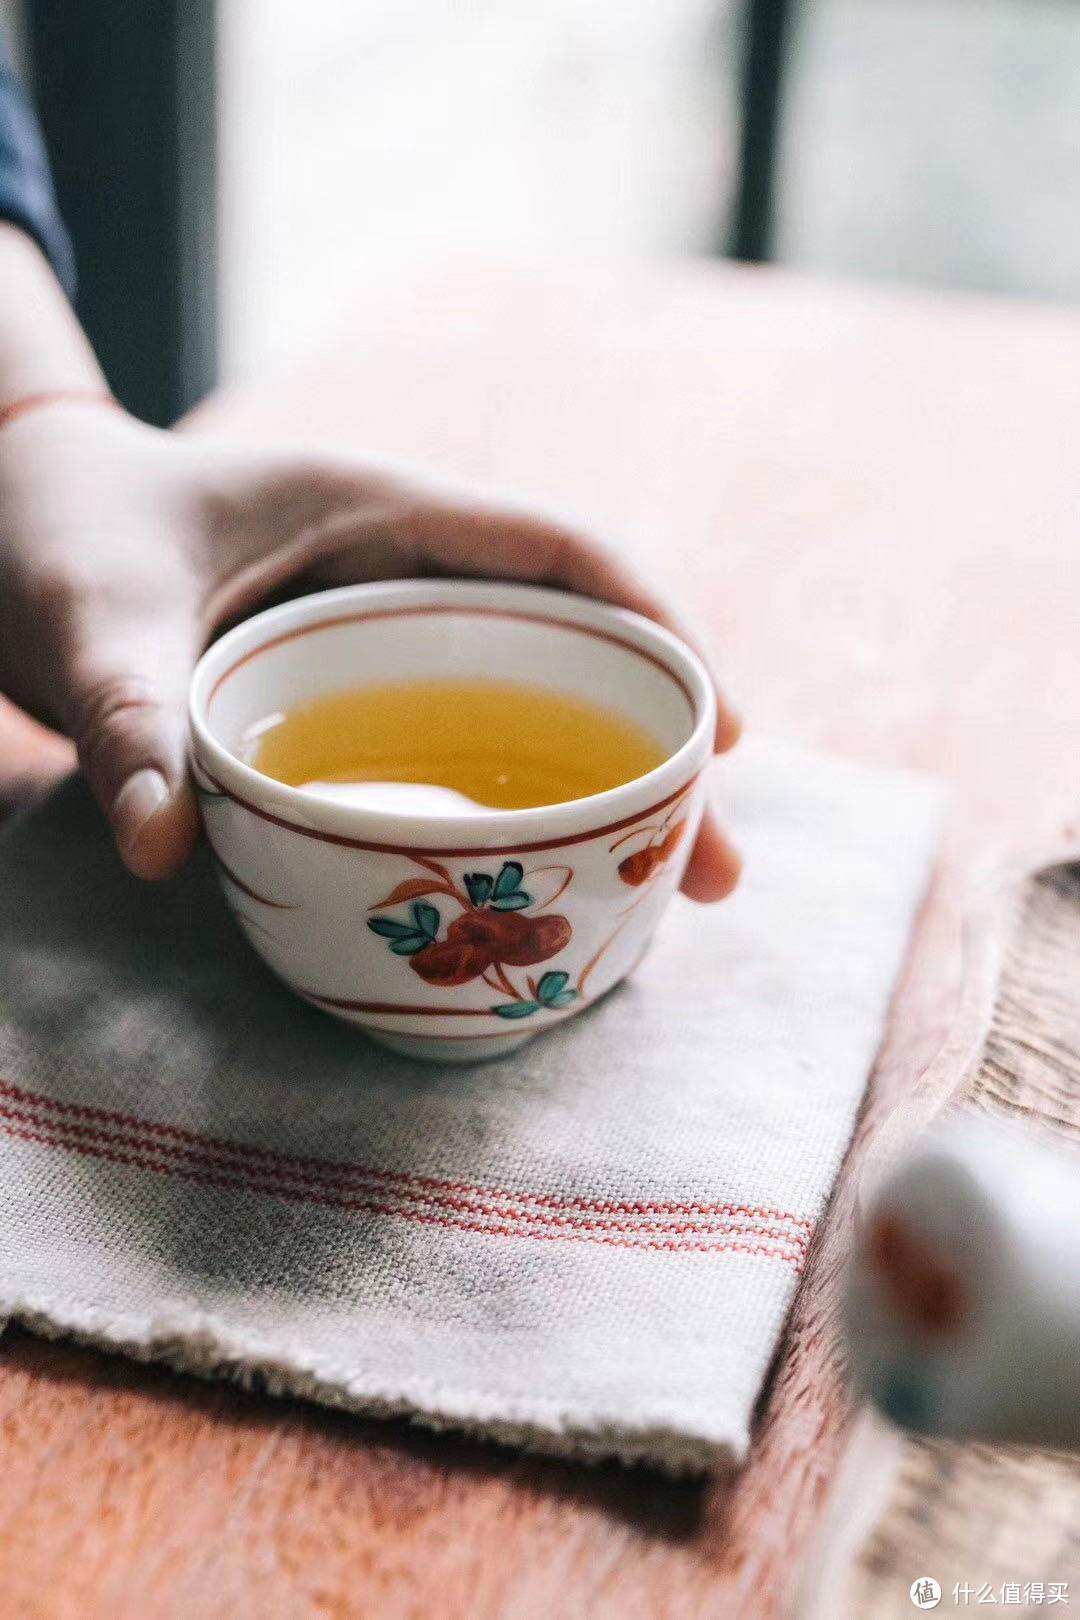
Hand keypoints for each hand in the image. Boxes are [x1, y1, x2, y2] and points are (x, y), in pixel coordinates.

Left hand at [0, 400, 740, 896]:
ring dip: (612, 782)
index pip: (563, 552)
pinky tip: (554, 872)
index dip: (662, 629)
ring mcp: (388, 625)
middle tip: (720, 864)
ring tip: (672, 890)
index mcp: (380, 510)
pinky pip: (473, 729)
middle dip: (663, 745)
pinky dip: (529, 793)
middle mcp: (407, 564)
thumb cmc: (56, 536)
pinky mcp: (361, 680)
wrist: (11, 517)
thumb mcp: (89, 621)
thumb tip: (163, 854)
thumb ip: (125, 725)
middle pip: (579, 644)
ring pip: (537, 695)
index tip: (727, 727)